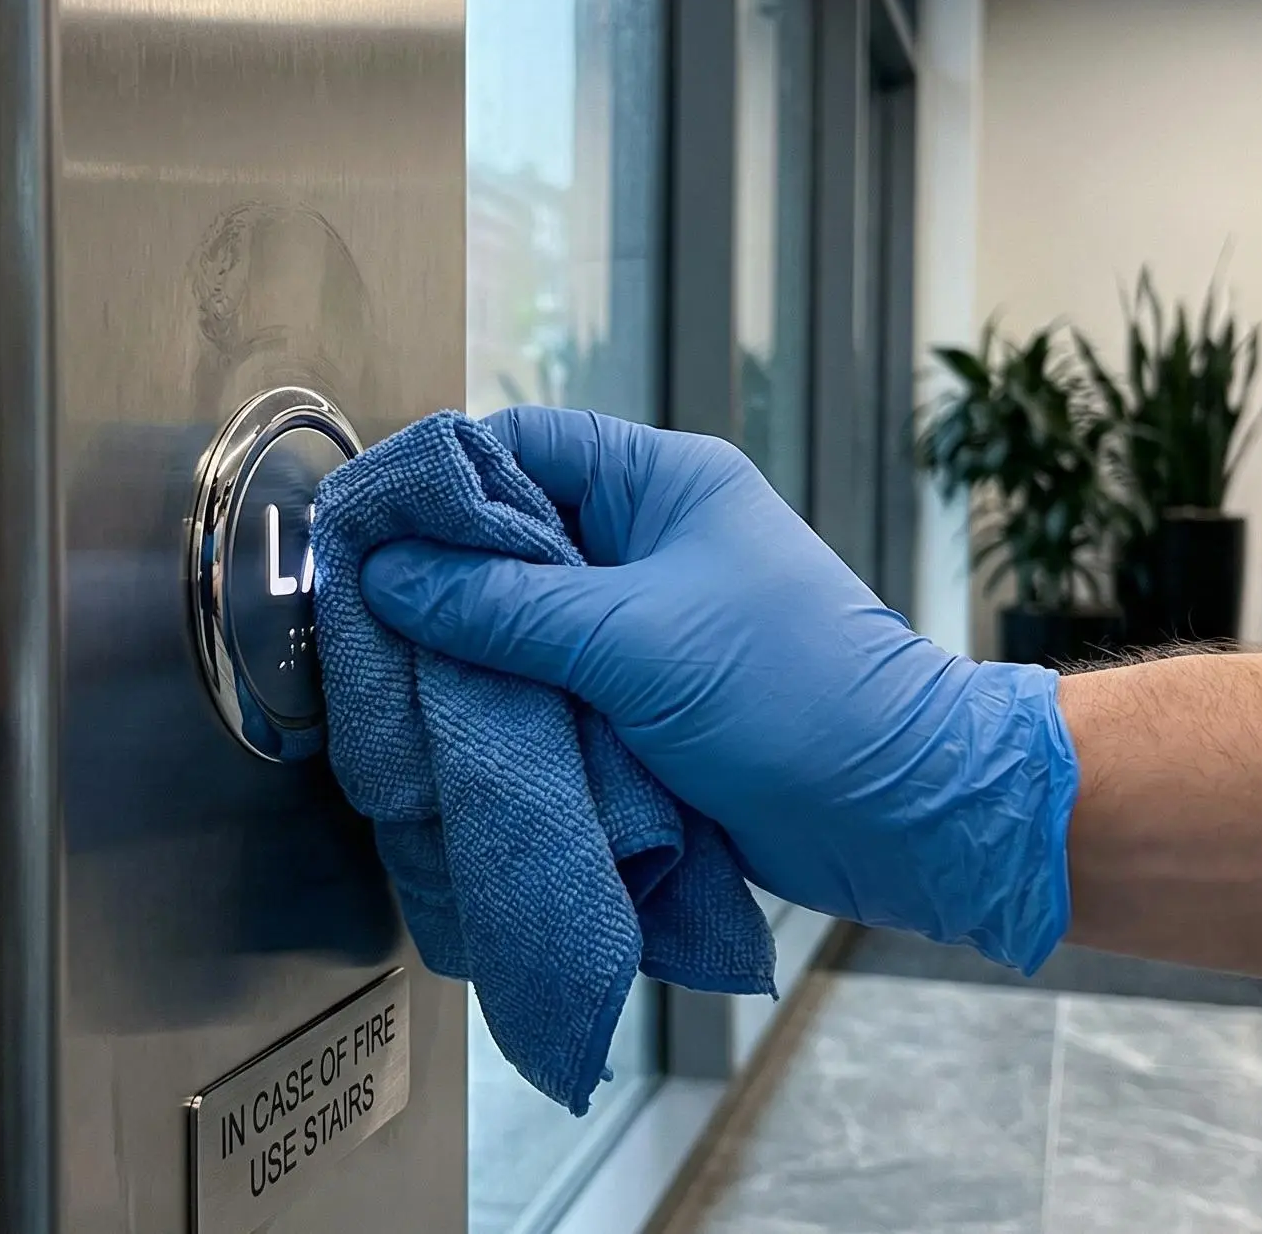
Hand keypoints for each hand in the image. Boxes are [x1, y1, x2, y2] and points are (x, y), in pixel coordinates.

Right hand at [358, 406, 1079, 970]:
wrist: (899, 815)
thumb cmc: (793, 699)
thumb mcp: (628, 641)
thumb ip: (501, 607)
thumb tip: (390, 573)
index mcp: (663, 483)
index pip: (523, 445)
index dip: (439, 482)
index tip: (361, 528)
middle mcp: (651, 538)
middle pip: (513, 534)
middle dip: (441, 578)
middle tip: (362, 618)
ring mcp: (648, 620)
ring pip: (525, 617)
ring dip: (472, 651)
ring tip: (395, 679)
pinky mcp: (646, 696)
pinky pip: (553, 682)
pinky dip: (509, 703)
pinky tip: (453, 724)